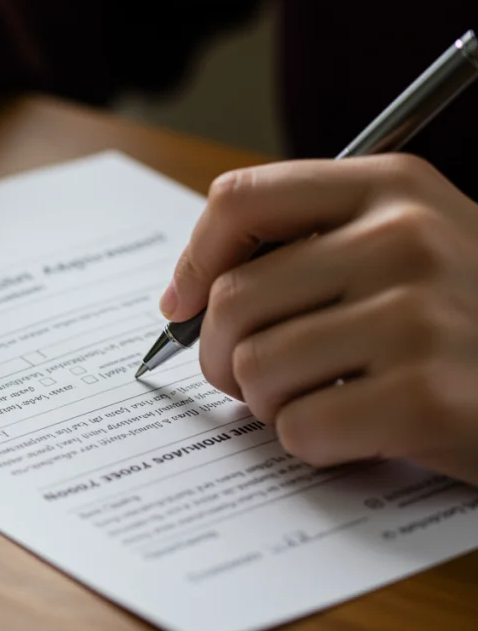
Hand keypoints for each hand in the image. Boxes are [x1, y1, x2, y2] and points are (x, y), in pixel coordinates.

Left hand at [162, 155, 477, 483]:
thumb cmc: (470, 318)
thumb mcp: (410, 246)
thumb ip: (312, 247)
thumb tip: (186, 294)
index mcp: (392, 186)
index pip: (239, 201)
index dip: (193, 259)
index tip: (182, 304)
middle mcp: (406, 238)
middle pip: (232, 299)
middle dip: (218, 353)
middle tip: (246, 377)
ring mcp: (420, 317)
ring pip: (255, 367)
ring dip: (268, 402)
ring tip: (316, 401)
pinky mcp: (427, 398)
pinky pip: (299, 429)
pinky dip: (309, 444)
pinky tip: (355, 432)